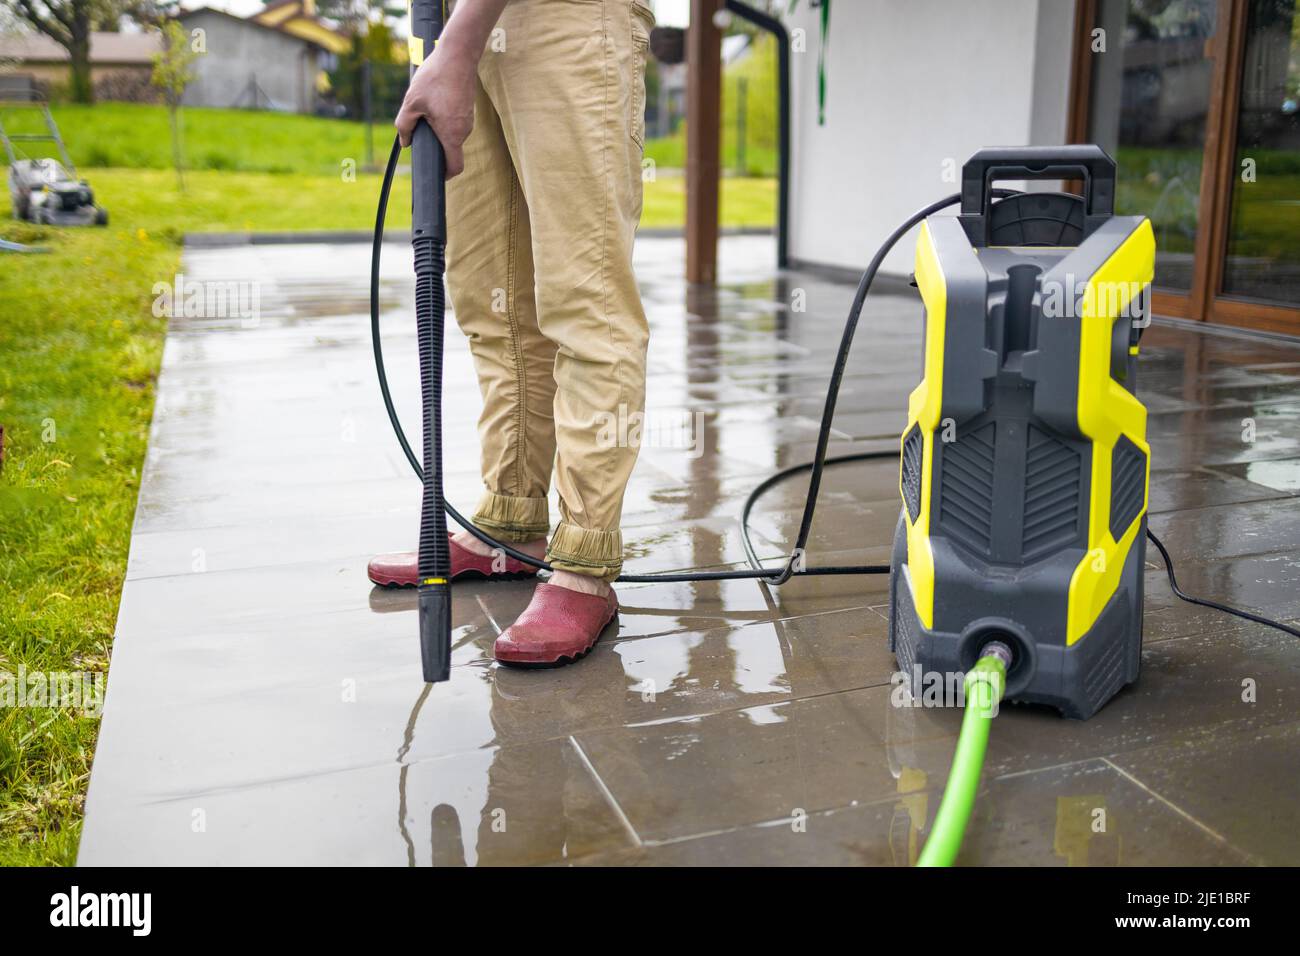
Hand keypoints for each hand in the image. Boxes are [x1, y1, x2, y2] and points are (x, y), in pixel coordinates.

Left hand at [395, 48, 475, 177]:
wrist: (458, 55)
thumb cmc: (435, 78)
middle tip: (420, 133)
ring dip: (439, 130)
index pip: (455, 167)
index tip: (435, 174)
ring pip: (453, 135)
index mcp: (451, 134)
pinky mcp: (468, 110)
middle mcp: (464, 130)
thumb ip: (404, 125)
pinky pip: (456, 123)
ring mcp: (468, 120)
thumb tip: (405, 142)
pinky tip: (435, 102)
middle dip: (436, 147)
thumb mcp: (411, 102)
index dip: (445, 175)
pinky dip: (445, 120)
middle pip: (451, 150)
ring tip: (427, 111)